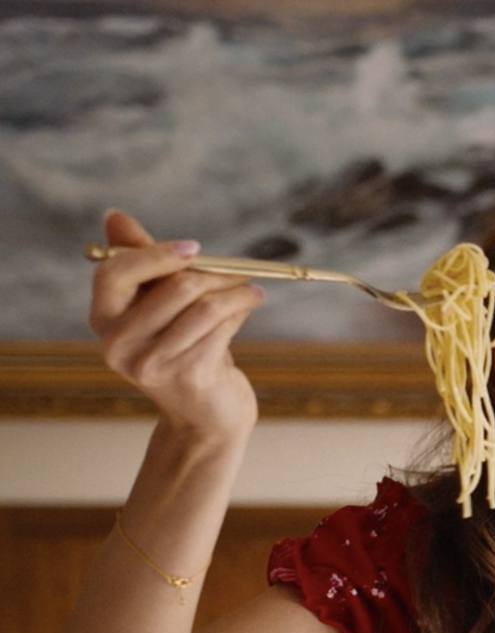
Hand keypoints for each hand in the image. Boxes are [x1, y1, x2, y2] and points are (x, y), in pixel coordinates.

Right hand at [89, 211, 260, 438]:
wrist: (206, 416)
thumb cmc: (182, 350)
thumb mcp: (157, 306)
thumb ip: (141, 263)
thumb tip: (114, 216)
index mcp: (102, 319)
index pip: (114, 273)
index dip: (155, 254)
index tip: (194, 247)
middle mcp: (118, 344)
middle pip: (175, 287)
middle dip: (216, 274)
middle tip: (240, 271)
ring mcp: (151, 364)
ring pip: (205, 307)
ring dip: (237, 292)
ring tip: (252, 289)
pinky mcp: (188, 376)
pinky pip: (222, 328)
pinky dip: (240, 312)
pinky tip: (249, 307)